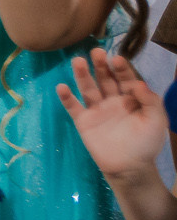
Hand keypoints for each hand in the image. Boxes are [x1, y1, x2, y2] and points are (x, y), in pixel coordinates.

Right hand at [58, 48, 169, 178]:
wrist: (130, 167)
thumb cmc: (146, 143)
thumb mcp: (156, 120)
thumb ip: (150, 101)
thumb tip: (138, 83)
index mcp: (131, 98)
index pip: (125, 78)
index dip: (121, 69)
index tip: (117, 59)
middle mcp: (112, 100)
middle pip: (105, 79)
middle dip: (101, 65)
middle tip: (96, 52)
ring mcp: (97, 110)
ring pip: (88, 88)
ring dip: (82, 75)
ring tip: (77, 61)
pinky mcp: (84, 122)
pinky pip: (73, 108)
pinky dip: (67, 98)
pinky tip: (62, 87)